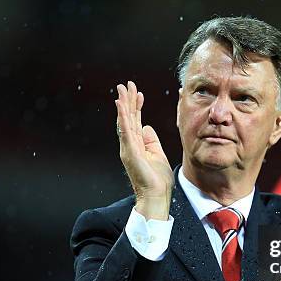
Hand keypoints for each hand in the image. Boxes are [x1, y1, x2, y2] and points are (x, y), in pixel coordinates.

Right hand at [115, 81, 173, 219]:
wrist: (156, 196)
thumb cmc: (158, 180)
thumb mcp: (158, 155)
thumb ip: (152, 141)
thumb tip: (147, 127)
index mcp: (138, 145)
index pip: (136, 121)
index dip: (137, 106)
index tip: (139, 93)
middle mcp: (130, 145)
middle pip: (129, 118)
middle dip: (128, 100)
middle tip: (126, 84)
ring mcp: (129, 148)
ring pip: (125, 121)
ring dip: (123, 104)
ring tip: (122, 89)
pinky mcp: (130, 152)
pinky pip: (126, 131)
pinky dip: (123, 117)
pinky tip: (121, 105)